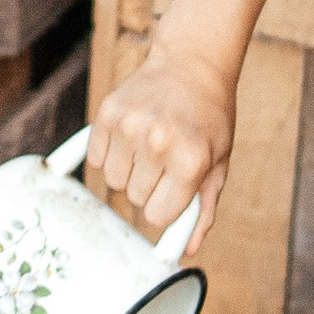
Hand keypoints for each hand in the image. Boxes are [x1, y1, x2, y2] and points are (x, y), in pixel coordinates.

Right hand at [85, 44, 235, 250]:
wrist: (191, 63)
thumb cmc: (209, 119)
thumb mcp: (218, 163)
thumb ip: (203, 209)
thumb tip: (186, 251)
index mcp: (190, 160)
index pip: (157, 216)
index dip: (165, 208)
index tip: (172, 193)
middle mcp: (158, 143)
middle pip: (134, 199)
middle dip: (149, 188)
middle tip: (165, 161)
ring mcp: (129, 126)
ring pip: (112, 181)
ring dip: (128, 172)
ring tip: (148, 147)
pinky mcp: (107, 112)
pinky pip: (96, 158)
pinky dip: (109, 154)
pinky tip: (130, 136)